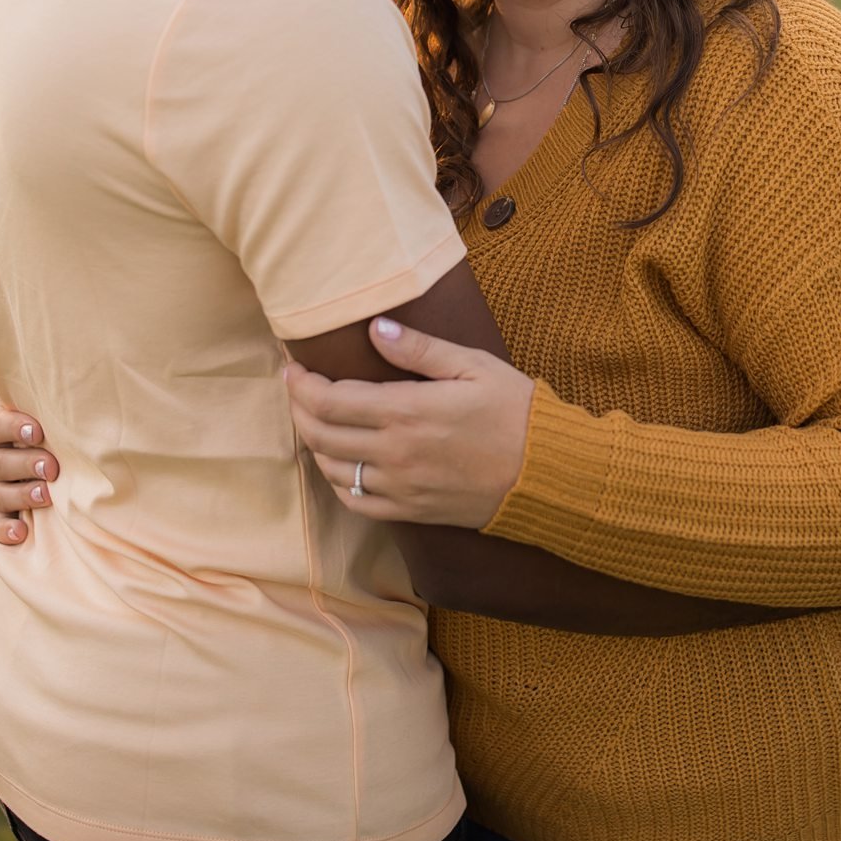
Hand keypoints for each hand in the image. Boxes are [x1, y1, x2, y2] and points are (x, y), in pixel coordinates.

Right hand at [0, 394, 57, 546]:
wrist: (29, 446)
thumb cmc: (38, 419)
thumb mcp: (31, 404)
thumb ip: (38, 396)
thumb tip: (67, 384)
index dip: (13, 428)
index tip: (37, 431)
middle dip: (24, 465)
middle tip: (52, 466)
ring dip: (21, 496)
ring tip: (46, 495)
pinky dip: (5, 531)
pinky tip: (21, 533)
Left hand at [284, 316, 535, 528]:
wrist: (548, 472)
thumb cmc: (515, 411)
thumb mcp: (473, 366)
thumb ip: (419, 349)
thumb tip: (374, 329)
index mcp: (407, 412)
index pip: (330, 400)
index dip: (301, 384)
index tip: (292, 368)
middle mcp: (395, 453)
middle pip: (321, 434)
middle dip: (299, 409)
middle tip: (296, 389)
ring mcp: (401, 487)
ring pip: (333, 469)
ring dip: (314, 443)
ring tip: (314, 420)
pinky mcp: (411, 511)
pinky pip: (356, 502)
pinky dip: (337, 482)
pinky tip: (339, 464)